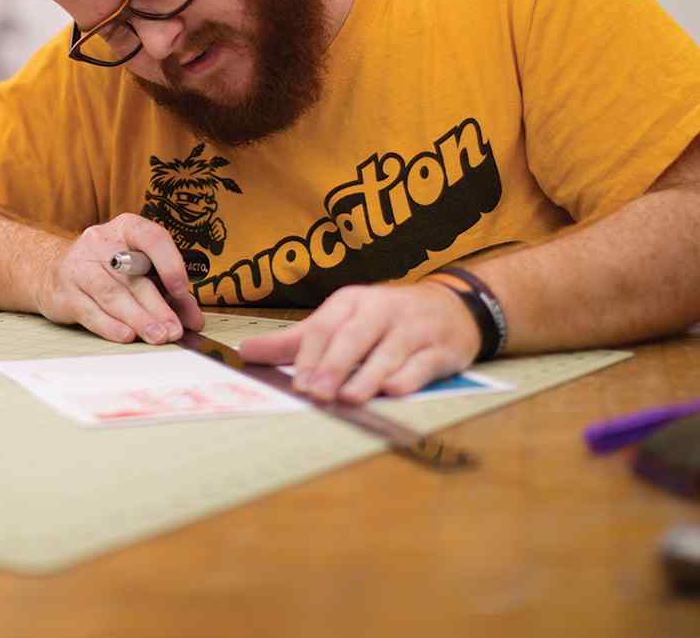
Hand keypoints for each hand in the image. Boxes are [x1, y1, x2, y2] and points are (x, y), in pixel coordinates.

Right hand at [36, 214, 204, 344]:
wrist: (52, 271)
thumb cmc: (106, 270)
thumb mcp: (138, 269)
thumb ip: (168, 291)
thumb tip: (193, 319)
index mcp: (126, 228)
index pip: (151, 238)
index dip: (169, 263)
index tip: (182, 290)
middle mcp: (101, 242)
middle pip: (133, 277)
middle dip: (157, 306)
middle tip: (175, 329)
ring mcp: (79, 266)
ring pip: (112, 295)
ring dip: (139, 319)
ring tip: (158, 336)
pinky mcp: (65, 293)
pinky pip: (90, 311)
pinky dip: (111, 326)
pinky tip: (127, 336)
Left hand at [236, 281, 479, 402]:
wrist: (452, 307)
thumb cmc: (385, 319)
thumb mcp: (341, 320)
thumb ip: (296, 340)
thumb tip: (246, 352)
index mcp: (353, 301)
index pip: (326, 326)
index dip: (309, 354)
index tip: (296, 382)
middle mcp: (383, 310)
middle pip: (354, 336)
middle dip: (333, 365)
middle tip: (315, 392)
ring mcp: (414, 329)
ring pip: (388, 352)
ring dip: (367, 375)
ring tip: (348, 397)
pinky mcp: (441, 349)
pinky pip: (422, 365)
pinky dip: (407, 379)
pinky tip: (391, 392)